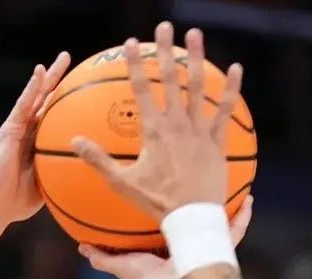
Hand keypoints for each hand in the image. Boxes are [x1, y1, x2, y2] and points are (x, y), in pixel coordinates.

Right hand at [0, 53, 71, 224]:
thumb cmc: (19, 202)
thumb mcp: (49, 185)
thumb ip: (63, 174)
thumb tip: (91, 175)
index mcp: (38, 142)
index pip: (56, 116)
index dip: (69, 100)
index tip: (86, 87)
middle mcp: (28, 131)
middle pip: (47, 99)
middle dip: (60, 80)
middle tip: (74, 61)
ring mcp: (18, 128)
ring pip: (36, 96)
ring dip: (49, 76)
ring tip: (64, 58)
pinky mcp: (8, 129)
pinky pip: (22, 105)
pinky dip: (31, 88)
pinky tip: (39, 73)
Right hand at [73, 23, 244, 219]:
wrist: (192, 218)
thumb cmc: (157, 203)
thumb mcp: (122, 183)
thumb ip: (98, 160)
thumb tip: (75, 141)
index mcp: (153, 130)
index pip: (140, 89)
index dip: (134, 64)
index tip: (130, 43)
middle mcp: (176, 123)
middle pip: (169, 79)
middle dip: (164, 50)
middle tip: (163, 27)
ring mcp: (199, 130)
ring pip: (198, 86)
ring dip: (196, 58)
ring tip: (195, 34)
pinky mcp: (217, 140)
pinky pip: (225, 110)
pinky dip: (231, 88)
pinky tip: (236, 68)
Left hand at [79, 196, 253, 278]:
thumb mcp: (121, 264)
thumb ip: (102, 257)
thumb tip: (82, 247)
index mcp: (167, 244)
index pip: (169, 220)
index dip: (170, 206)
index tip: (169, 187)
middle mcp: (187, 244)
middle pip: (195, 216)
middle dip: (200, 200)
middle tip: (203, 178)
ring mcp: (205, 245)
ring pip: (217, 220)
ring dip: (224, 202)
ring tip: (230, 180)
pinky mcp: (219, 250)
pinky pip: (235, 232)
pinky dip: (243, 217)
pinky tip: (249, 200)